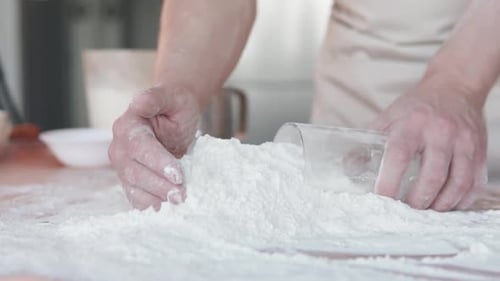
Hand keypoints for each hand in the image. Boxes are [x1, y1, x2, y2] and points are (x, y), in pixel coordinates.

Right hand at [109, 85, 199, 210]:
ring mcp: (124, 166)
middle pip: (135, 172)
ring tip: (178, 203)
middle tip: (182, 196)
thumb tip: (138, 102)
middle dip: (159, 186)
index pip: (140, 148)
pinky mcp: (131, 180)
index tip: (178, 175)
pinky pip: (136, 197)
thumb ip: (154, 98)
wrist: (174, 114)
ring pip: (135, 187)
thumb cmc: (174, 105)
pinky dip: (150, 205)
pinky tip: (165, 210)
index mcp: (127, 126)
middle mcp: (120, 148)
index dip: (158, 163)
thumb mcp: (170, 96)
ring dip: (156, 198)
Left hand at [371, 75, 487, 210]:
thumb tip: (349, 168)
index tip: (382, 198)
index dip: (390, 181)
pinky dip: (463, 199)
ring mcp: (464, 141)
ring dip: (442, 204)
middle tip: (408, 210)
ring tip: (428, 210)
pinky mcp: (480, 149)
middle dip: (419, 200)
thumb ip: (369, 142)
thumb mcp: (389, 116)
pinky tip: (449, 204)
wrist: (456, 86)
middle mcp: (441, 131)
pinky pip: (476, 182)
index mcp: (413, 123)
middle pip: (433, 174)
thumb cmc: (417, 106)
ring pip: (458, 182)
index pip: (399, 155)